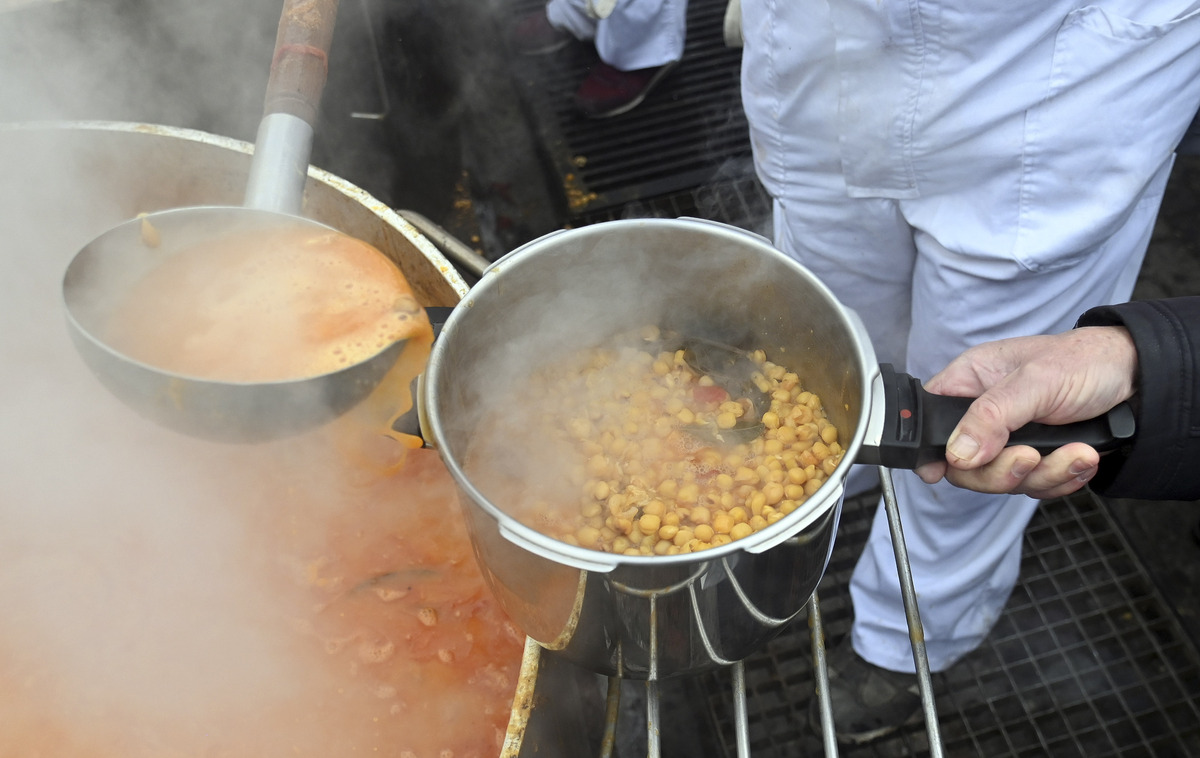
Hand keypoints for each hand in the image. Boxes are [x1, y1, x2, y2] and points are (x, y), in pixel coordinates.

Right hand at [914, 326, 1136, 498]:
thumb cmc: (1086, 360)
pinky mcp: (1039, 460)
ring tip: (1077, 453)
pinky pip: (1036, 487)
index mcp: (971, 383)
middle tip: (1030, 457)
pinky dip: (1062, 479)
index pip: (930, 421)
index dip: (932, 450)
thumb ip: (991, 417)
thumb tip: (957, 454)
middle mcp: (985, 415)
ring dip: (1044, 475)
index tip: (939, 471)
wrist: (1142, 379)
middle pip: (965, 466)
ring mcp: (1012, 440)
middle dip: (1002, 471)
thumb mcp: (1035, 381)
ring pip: (1004, 481)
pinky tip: (1082, 458)